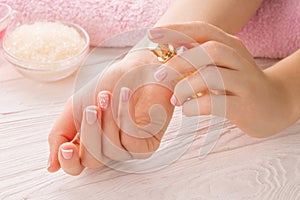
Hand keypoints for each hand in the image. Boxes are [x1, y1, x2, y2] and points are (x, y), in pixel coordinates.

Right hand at [47, 49, 173, 174]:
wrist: (137, 69)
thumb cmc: (108, 86)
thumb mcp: (76, 106)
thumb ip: (61, 134)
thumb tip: (51, 166)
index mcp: (89, 143)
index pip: (76, 166)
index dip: (69, 162)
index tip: (66, 147)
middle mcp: (108, 150)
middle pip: (91, 160)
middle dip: (90, 132)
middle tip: (92, 108)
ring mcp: (128, 149)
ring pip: (111, 151)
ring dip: (108, 120)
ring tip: (108, 95)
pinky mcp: (147, 145)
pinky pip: (131, 141)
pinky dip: (124, 116)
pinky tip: (124, 96)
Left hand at [149, 21, 294, 136]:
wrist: (275, 105)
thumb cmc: (239, 85)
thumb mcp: (223, 65)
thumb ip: (200, 59)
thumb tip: (167, 56)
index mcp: (231, 45)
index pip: (203, 30)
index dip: (177, 30)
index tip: (153, 34)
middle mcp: (239, 59)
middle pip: (208, 50)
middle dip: (179, 61)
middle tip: (160, 75)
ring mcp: (245, 82)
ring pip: (212, 75)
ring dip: (185, 86)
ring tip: (175, 98)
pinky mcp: (245, 106)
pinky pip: (216, 103)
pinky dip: (195, 106)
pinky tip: (188, 109)